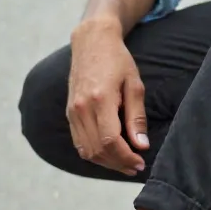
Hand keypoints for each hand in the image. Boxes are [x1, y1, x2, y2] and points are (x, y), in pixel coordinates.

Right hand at [67, 18, 148, 175]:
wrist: (92, 41)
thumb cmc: (117, 60)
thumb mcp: (134, 84)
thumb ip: (137, 117)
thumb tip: (141, 146)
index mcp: (100, 99)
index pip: (110, 140)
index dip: (125, 157)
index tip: (140, 163)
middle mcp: (81, 108)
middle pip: (97, 150)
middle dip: (118, 164)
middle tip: (135, 167)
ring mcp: (72, 111)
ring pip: (86, 150)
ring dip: (106, 162)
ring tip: (124, 163)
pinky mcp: (69, 113)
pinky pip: (79, 142)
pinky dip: (94, 152)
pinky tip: (110, 152)